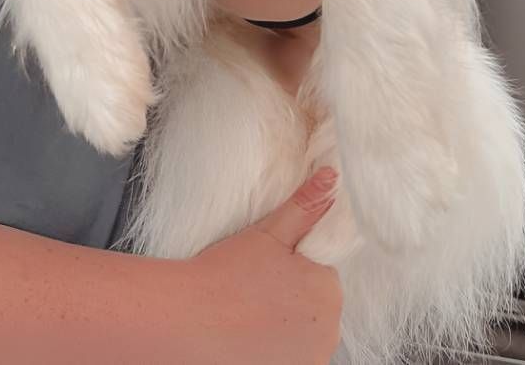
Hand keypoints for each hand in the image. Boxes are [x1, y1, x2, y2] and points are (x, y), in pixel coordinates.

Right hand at [174, 168, 343, 363]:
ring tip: (250, 310)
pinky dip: (277, 346)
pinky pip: (293, 353)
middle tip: (255, 285)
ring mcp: (312, 360)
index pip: (321, 271)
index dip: (293, 264)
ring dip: (286, 322)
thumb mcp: (269, 232)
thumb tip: (332, 177)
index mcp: (329, 291)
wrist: (191, 320)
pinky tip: (251, 334)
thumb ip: (305, 206)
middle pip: (316, 303)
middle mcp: (330, 332)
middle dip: (293, 293)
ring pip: (305, 331)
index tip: (266, 266)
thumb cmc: (228, 273)